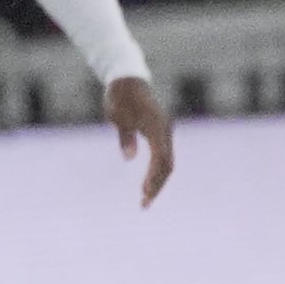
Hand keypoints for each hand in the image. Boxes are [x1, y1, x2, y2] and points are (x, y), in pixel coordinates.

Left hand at [100, 73, 176, 203]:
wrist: (127, 79)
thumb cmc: (120, 96)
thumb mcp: (117, 116)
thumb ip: (125, 136)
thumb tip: (129, 158)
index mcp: (156, 126)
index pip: (160, 157)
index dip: (154, 176)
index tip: (145, 192)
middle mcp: (165, 130)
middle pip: (167, 164)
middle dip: (157, 185)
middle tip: (144, 204)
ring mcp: (165, 132)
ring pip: (167, 162)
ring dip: (158, 181)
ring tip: (144, 199)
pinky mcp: (160, 133)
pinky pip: (163, 156)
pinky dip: (157, 171)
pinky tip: (148, 184)